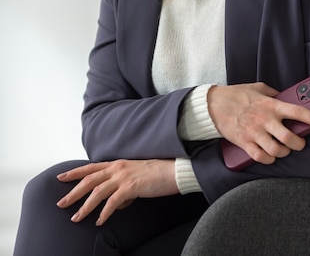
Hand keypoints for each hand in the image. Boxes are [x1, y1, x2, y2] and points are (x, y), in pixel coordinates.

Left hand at [56, 159, 177, 225]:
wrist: (173, 171)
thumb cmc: (156, 174)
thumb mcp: (135, 176)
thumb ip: (123, 185)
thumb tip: (116, 202)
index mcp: (118, 163)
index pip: (91, 168)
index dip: (75, 172)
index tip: (61, 177)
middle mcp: (118, 168)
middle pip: (89, 180)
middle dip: (73, 192)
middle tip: (60, 203)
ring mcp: (124, 177)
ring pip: (97, 191)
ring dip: (85, 206)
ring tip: (76, 218)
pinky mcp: (131, 187)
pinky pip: (113, 202)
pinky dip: (104, 212)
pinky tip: (100, 221)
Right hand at [208, 83, 309, 164]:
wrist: (213, 104)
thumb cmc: (236, 94)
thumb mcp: (257, 88)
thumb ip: (273, 93)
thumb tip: (285, 96)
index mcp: (270, 104)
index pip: (297, 111)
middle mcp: (265, 119)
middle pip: (290, 138)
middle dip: (299, 144)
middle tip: (299, 143)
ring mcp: (255, 133)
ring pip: (277, 151)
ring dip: (284, 153)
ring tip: (283, 150)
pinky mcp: (245, 143)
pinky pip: (261, 158)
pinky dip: (268, 160)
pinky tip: (269, 156)